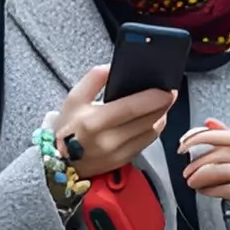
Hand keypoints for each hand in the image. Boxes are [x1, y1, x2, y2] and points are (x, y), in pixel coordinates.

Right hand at [53, 65, 175, 178]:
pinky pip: (146, 143)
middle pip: (147, 120)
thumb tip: (115, 66)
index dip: (153, 98)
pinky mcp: (124, 161)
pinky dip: (153, 129)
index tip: (167, 88)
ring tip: (162, 103)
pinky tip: (153, 118)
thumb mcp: (74, 97)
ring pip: (151, 133)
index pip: (131, 108)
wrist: (59, 162)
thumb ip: (95, 78)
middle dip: (163, 105)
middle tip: (170, 91)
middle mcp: (108, 141)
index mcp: (94, 122)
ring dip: (161, 116)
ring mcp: (118, 154)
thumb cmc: (68, 126)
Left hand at [178, 119, 229, 229]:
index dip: (208, 136)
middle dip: (201, 160)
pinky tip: (202, 190)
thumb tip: (208, 122)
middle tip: (186, 169)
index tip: (185, 142)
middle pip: (229, 154)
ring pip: (229, 171)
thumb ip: (227, 140)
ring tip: (191, 180)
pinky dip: (211, 188)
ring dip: (204, 174)